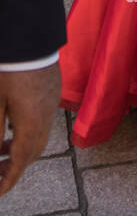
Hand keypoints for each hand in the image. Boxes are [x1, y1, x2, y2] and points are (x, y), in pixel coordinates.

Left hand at [0, 62, 60, 195]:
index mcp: (31, 122)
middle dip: (15, 166)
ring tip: (1, 147)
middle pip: (34, 152)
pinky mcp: (52, 90)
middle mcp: (46, 115)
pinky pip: (44, 119)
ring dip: (22, 147)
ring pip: (40, 136)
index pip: (21, 161)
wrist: (30, 36)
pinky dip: (29, 130)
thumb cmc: (9, 68)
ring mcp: (51, 102)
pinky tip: (14, 123)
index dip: (9, 180)